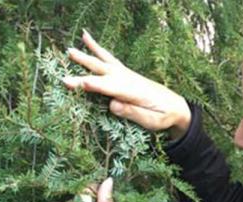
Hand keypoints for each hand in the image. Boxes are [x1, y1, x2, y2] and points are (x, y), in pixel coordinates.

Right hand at [63, 30, 190, 139]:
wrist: (177, 107)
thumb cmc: (164, 116)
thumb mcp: (152, 120)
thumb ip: (133, 112)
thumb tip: (112, 105)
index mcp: (135, 92)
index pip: (110, 88)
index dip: (94, 86)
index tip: (78, 83)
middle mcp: (130, 80)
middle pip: (104, 73)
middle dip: (84, 69)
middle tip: (65, 68)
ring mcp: (128, 75)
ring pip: (105, 62)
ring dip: (88, 54)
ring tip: (70, 48)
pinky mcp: (127, 74)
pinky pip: (109, 59)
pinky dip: (98, 49)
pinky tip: (88, 40)